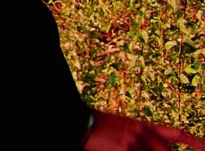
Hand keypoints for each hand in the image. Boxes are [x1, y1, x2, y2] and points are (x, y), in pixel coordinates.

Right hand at [85, 110, 204, 150]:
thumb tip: (153, 148)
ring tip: (129, 148)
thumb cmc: (96, 125)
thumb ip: (138, 136)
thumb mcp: (121, 126)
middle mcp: (143, 133)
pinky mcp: (124, 150)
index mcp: (143, 125)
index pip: (176, 134)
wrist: (76, 120)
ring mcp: (135, 143)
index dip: (194, 142)